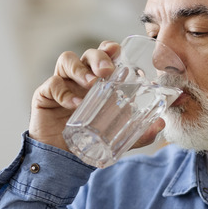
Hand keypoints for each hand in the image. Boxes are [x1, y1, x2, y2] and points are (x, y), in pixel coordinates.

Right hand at [28, 41, 165, 151]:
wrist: (64, 159)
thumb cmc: (91, 140)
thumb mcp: (120, 136)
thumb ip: (141, 133)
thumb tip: (162, 124)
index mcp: (99, 81)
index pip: (104, 56)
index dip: (110, 49)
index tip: (118, 52)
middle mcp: (80, 78)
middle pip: (88, 54)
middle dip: (99, 57)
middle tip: (107, 71)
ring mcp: (62, 84)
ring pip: (67, 60)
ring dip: (80, 69)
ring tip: (91, 84)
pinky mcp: (45, 95)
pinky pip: (52, 85)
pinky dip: (64, 92)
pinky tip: (74, 104)